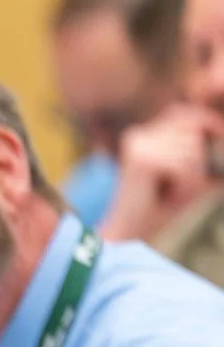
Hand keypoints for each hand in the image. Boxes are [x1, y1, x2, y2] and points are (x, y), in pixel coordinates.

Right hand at [101, 104, 221, 241]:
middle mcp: (139, 133)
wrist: (131, 234)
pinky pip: (186, 167)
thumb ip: (212, 152)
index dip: (211, 124)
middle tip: (182, 185)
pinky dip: (187, 186)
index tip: (217, 143)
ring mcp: (138, 144)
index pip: (188, 112)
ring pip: (194, 148)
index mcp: (146, 132)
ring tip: (173, 193)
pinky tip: (167, 198)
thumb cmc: (164, 205)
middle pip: (195, 125)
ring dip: (195, 176)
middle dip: (202, 157)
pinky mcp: (141, 160)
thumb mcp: (195, 173)